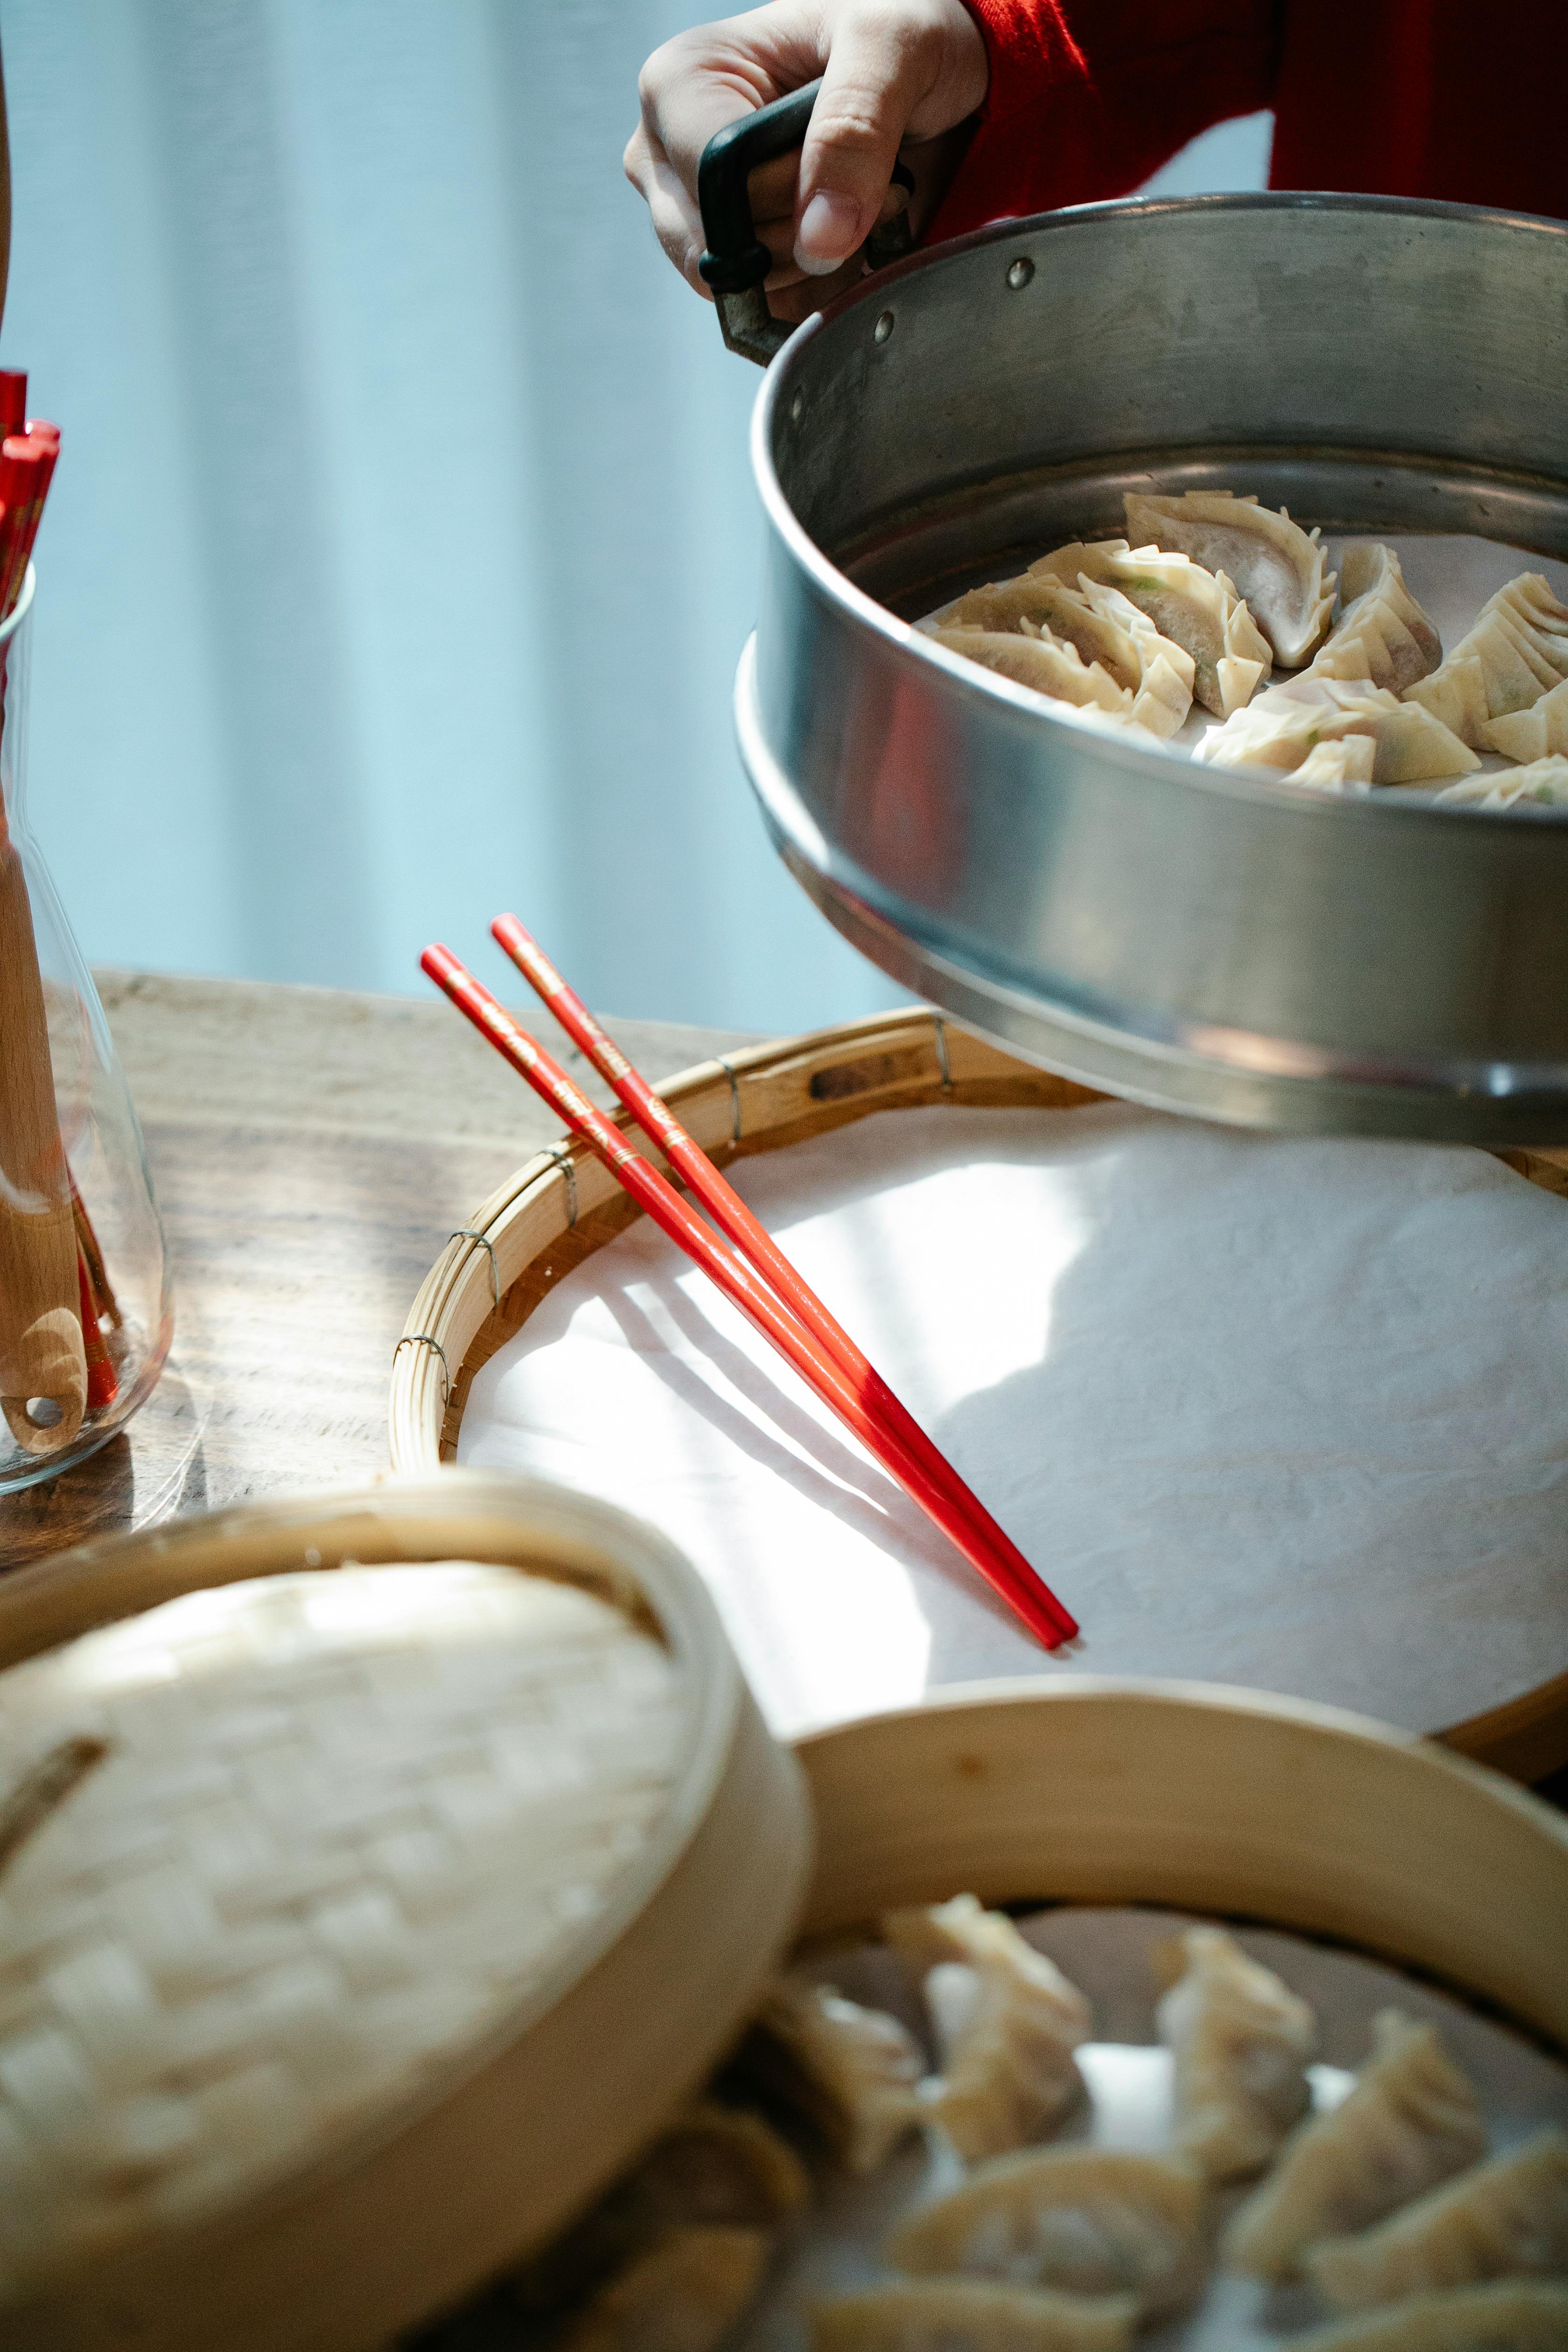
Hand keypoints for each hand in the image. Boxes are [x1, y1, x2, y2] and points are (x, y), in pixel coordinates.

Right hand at [625, 1, 988, 321]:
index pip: (710, 185)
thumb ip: (855, 127)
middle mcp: (671, 154)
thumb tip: (819, 239)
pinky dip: (824, 292)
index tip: (851, 176)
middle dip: (804, 237)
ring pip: (741, 290)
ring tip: (862, 202)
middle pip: (714, 249)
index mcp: (679, 83)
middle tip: (864, 184)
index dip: (786, 198)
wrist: (937, 63)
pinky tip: (854, 240)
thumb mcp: (889, 44)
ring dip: (821, 266)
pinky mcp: (739, 257)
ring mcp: (699, 214)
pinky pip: (770, 312)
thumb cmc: (899, 24)